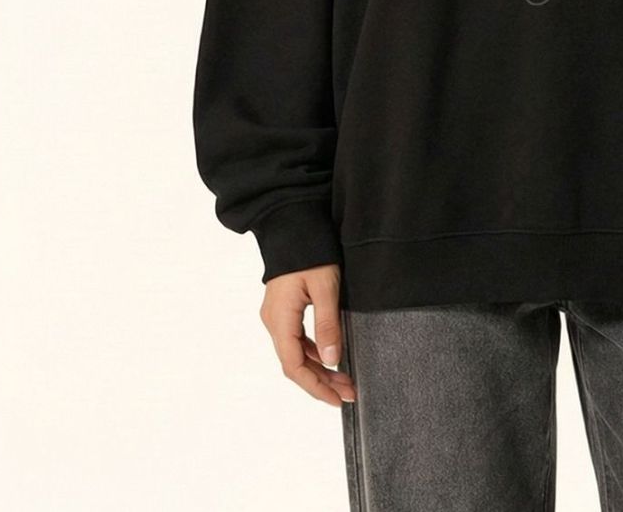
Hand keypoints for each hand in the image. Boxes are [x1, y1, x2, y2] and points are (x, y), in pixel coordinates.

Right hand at [259, 263, 357, 405]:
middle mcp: (273, 321)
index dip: (315, 387)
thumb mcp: (325, 287)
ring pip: (295, 353)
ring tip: (344, 379)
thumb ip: (328, 324)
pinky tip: (330, 356)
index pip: (294, 366)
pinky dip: (313, 352)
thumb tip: (332, 361)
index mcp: (280, 319)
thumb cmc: (310, 251)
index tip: (337, 400)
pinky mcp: (283, 309)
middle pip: (294, 364)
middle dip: (321, 381)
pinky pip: (296, 339)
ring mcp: (276, 315)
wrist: (292, 222)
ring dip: (319, 368)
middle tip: (349, 392)